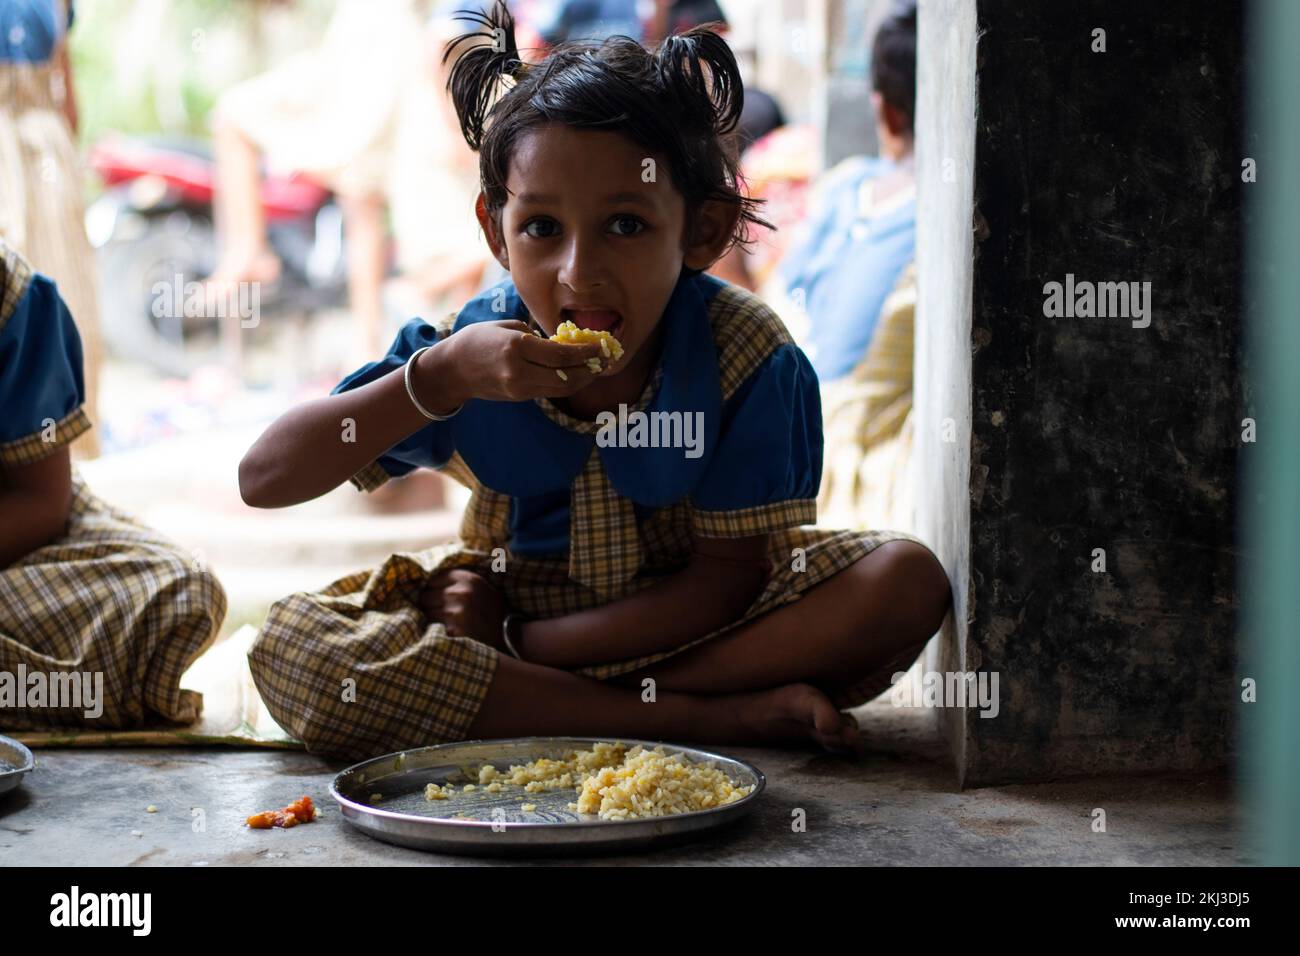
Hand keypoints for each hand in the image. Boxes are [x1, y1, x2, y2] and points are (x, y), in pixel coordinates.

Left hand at [418, 567, 509, 651]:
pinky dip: (436, 631)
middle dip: (430, 604)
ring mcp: (455, 612)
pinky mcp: (453, 630)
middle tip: (439, 611)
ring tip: (445, 623)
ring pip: (427, 613)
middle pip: (426, 596)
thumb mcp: (483, 587)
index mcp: (468, 578)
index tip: (438, 596)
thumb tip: (431, 580)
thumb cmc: (494, 611)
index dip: (434, 589)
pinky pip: (432, 628)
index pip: (433, 579)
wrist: (510, 636)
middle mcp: (460, 592)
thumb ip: (461, 581)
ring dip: (432, 618)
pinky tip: (449, 632)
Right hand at [422, 320, 615, 406]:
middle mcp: (519, 372)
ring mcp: (519, 388)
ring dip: (583, 379)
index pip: (561, 354)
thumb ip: (535, 337)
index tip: (602, 345)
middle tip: (607, 359)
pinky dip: (568, 383)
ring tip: (598, 368)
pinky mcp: (519, 397)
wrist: (452, 370)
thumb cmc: (478, 340)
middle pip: (566, 376)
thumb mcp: (506, 327)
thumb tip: (562, 345)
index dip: (586, 352)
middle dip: (591, 369)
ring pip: (561, 388)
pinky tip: (578, 373)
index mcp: (516, 348)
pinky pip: (550, 390)